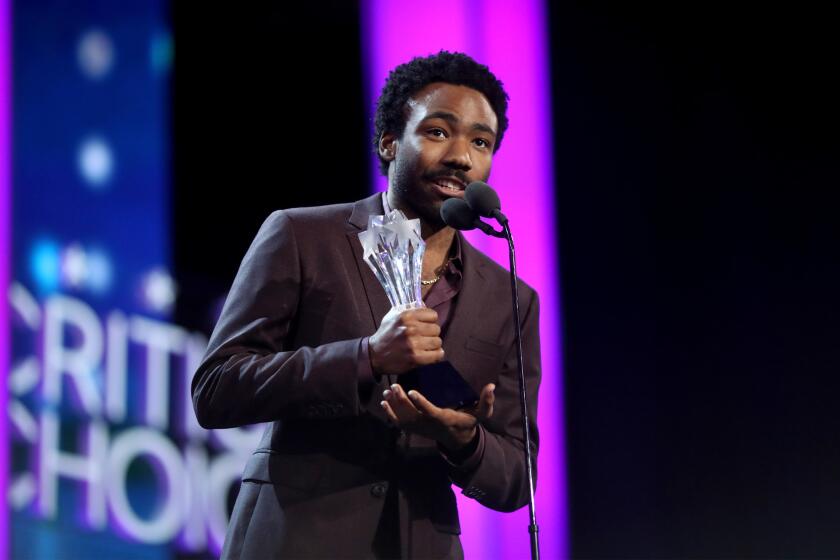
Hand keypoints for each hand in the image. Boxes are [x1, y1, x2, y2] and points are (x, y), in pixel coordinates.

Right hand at [369, 307, 444, 375]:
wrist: (375, 354)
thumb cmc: (386, 333)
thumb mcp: (393, 315)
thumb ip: (408, 308)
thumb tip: (424, 304)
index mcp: (406, 315)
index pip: (433, 315)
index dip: (430, 321)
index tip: (425, 325)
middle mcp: (411, 328)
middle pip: (436, 329)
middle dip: (431, 333)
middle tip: (424, 337)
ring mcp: (413, 344)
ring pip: (438, 342)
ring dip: (433, 345)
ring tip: (425, 346)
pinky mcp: (416, 358)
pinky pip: (437, 355)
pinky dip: (435, 355)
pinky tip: (429, 354)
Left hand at [380, 383, 495, 450]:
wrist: (457, 440)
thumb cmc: (468, 422)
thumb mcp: (481, 414)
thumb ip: (486, 401)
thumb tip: (492, 386)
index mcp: (444, 419)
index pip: (430, 411)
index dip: (421, 402)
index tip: (412, 391)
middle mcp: (430, 425)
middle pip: (412, 414)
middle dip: (401, 401)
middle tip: (394, 386)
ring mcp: (421, 428)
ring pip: (403, 419)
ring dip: (393, 406)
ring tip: (388, 391)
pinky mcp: (415, 429)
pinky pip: (399, 424)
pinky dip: (390, 414)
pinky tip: (383, 402)